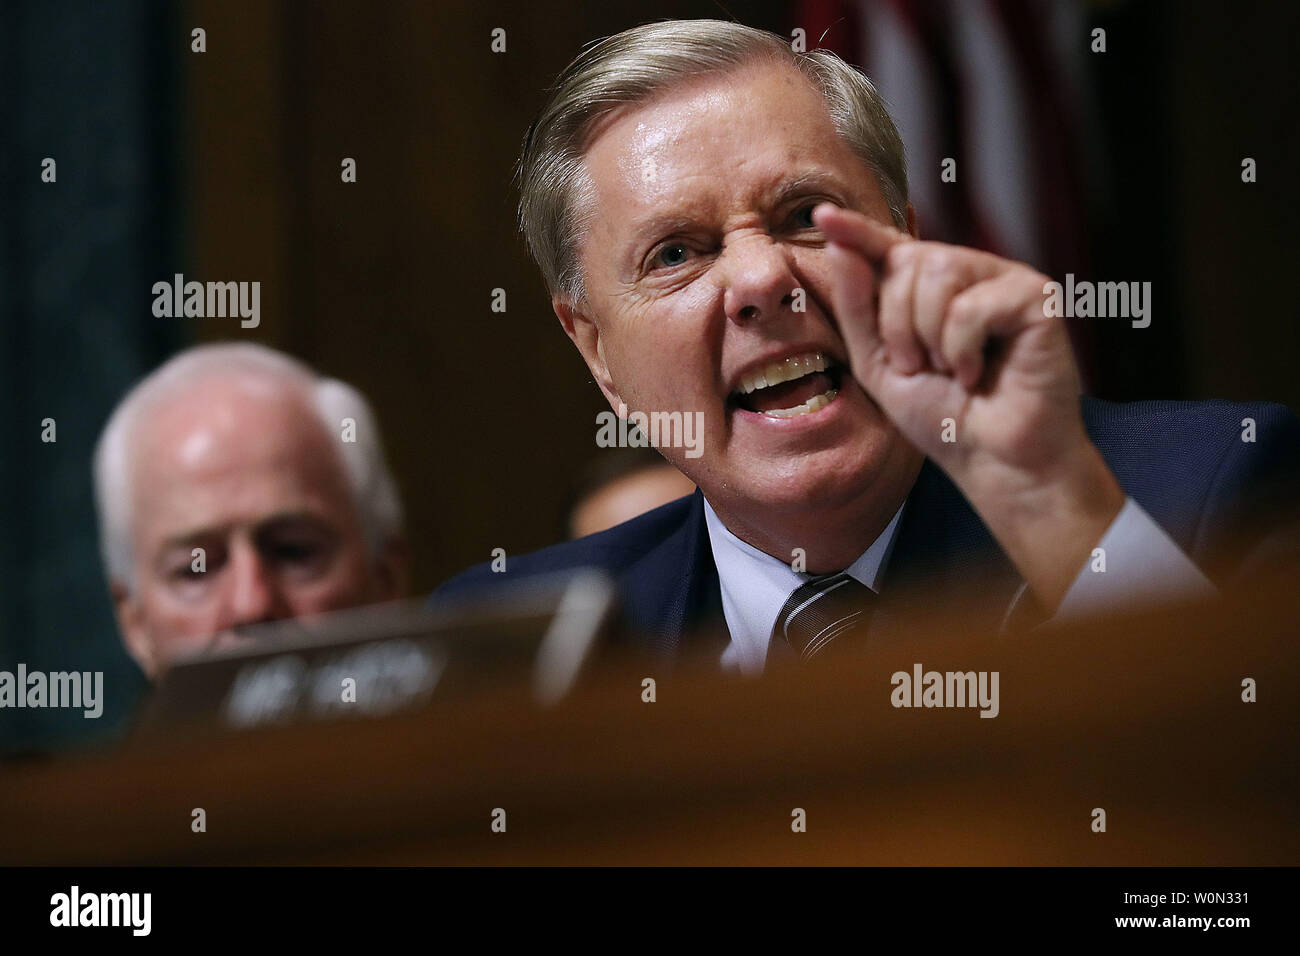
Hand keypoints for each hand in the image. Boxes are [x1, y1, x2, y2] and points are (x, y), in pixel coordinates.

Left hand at [813, 203, 1124, 610]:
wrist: (990, 460)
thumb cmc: (941, 416)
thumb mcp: (879, 363)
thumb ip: (858, 306)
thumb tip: (840, 244)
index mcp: (931, 288)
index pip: (890, 248)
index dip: (858, 230)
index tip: (823, 215)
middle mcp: (970, 274)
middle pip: (909, 261)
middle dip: (897, 323)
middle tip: (920, 367)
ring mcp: (1004, 281)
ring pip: (938, 273)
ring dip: (927, 335)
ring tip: (948, 371)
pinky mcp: (1037, 298)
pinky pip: (971, 305)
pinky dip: (960, 349)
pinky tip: (977, 375)